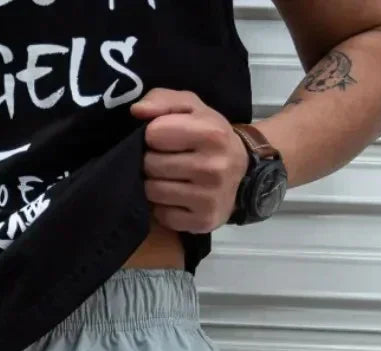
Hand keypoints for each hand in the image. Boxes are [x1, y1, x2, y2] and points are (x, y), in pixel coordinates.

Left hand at [130, 89, 249, 234]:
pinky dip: (164, 207)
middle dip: (152, 161)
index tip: (165, 138)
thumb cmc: (209, 135)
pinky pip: (163, 215)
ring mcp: (208, 198)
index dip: (153, 135)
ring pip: (153, 191)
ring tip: (169, 178)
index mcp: (212, 133)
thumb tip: (137, 111)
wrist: (243, 172)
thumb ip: (163, 100)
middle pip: (151, 165)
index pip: (154, 134)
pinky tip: (177, 198)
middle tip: (166, 160)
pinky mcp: (203, 221)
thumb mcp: (192, 107)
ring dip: (154, 184)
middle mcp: (213, 167)